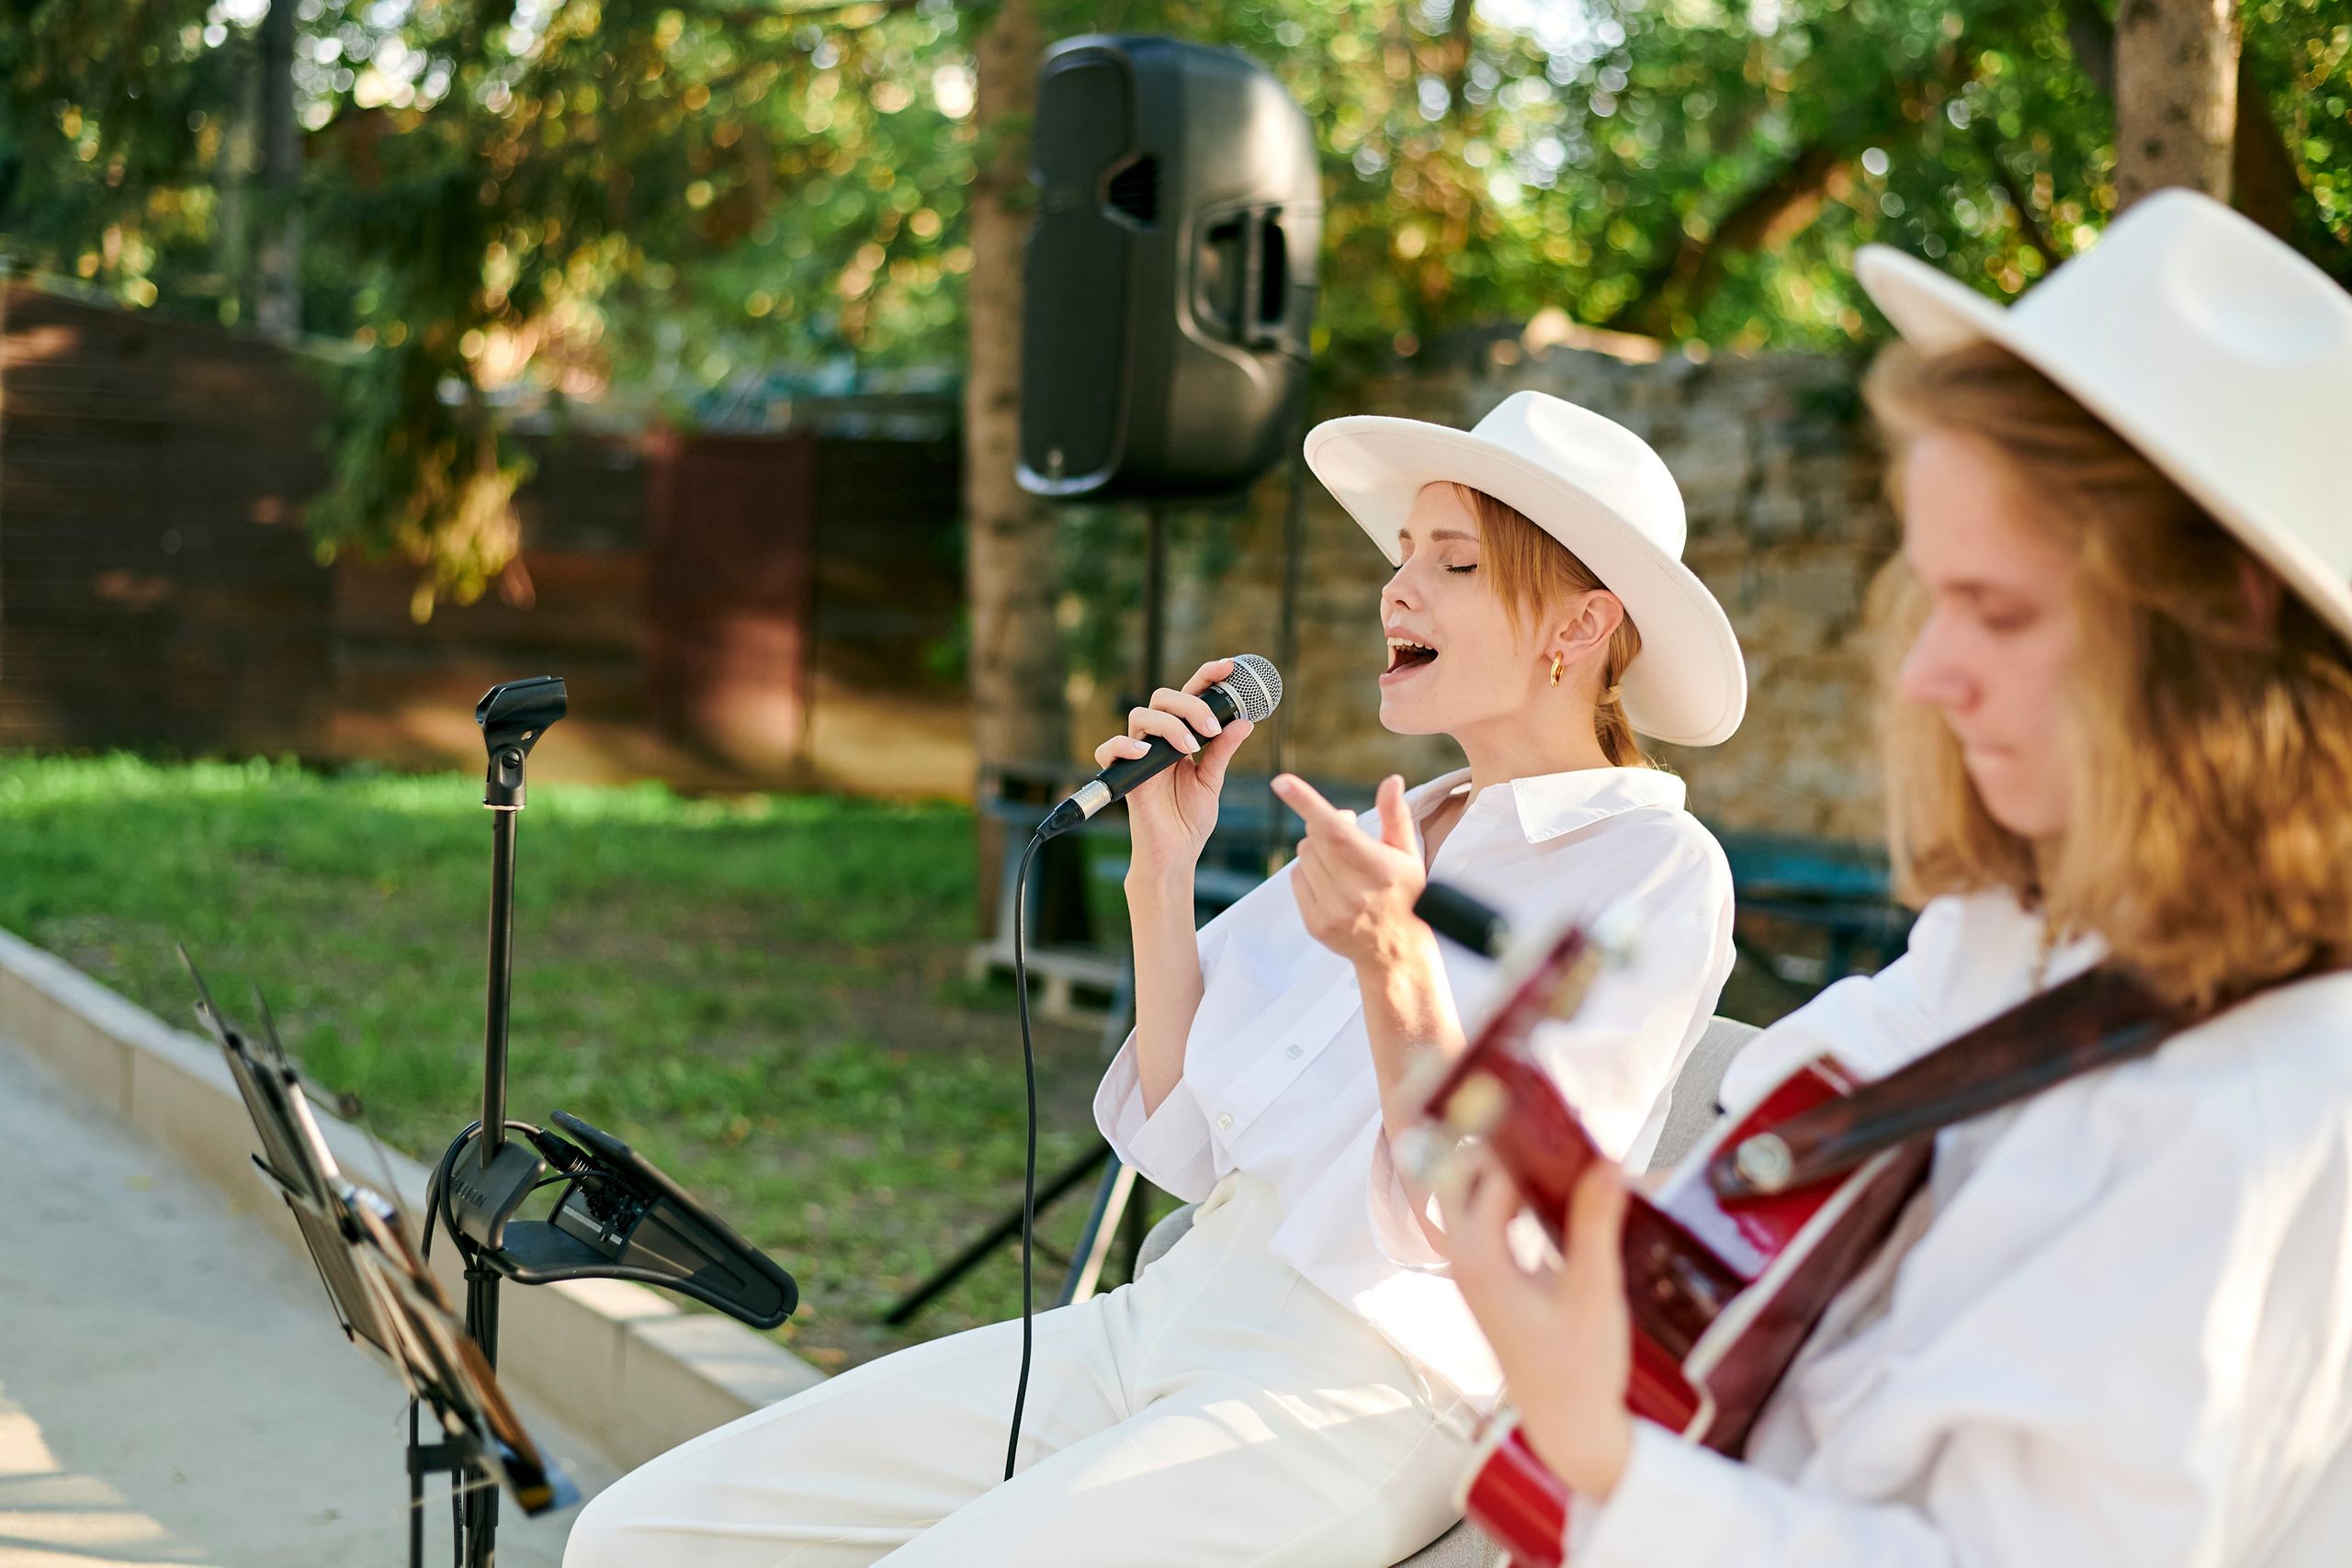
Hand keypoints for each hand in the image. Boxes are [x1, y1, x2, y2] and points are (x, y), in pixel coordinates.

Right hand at [1095, 659, 1254, 879]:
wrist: (1176, 854)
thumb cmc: (1190, 819)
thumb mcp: (1212, 780)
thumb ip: (1223, 751)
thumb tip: (1245, 722)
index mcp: (1181, 737)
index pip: (1190, 696)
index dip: (1206, 676)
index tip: (1229, 666)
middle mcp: (1158, 741)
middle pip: (1162, 697)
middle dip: (1189, 704)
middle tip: (1210, 728)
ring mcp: (1140, 756)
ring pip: (1141, 715)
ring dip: (1169, 725)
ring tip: (1191, 749)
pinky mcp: (1125, 776)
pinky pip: (1109, 749)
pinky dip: (1125, 746)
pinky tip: (1148, 754)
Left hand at [1276, 773, 1428, 970]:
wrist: (1396, 950)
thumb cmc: (1404, 894)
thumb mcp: (1408, 854)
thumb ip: (1396, 816)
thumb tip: (1391, 781)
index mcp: (1379, 869)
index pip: (1335, 830)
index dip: (1307, 803)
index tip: (1281, 782)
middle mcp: (1354, 892)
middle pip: (1313, 837)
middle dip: (1324, 827)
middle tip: (1346, 837)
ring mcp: (1332, 911)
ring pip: (1303, 856)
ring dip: (1317, 851)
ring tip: (1342, 866)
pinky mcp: (1316, 924)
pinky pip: (1295, 878)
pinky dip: (1308, 872)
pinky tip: (1331, 884)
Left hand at [1441, 1144, 1634, 1499]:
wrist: (1568, 1425)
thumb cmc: (1579, 1366)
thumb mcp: (1595, 1291)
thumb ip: (1596, 1223)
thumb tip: (1608, 1161)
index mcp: (1480, 1259)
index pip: (1490, 1176)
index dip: (1524, 1144)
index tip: (1557, 1116)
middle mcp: (1465, 1261)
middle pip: (1461, 1179)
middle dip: (1496, 1149)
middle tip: (1545, 1131)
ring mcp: (1472, 1273)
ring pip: (1470, 1200)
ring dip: (1503, 1174)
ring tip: (1553, 1157)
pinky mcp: (1489, 1284)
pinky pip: (1486, 1223)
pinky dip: (1509, 1201)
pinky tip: (1549, 1199)